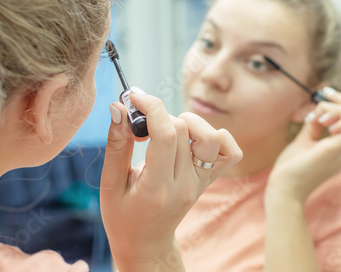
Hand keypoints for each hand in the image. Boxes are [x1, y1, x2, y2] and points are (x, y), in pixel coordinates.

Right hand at [100, 93, 241, 269]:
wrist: (146, 243)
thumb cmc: (122, 215)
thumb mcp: (110, 183)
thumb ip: (116, 145)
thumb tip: (119, 107)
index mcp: (157, 188)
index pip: (165, 135)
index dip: (151, 107)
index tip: (134, 97)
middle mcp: (185, 185)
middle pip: (184, 130)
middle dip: (159, 115)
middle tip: (140, 125)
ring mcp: (201, 183)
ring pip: (211, 136)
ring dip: (187, 123)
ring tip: (166, 132)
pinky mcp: (208, 180)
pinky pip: (230, 152)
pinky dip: (216, 137)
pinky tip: (192, 139)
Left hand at [266, 87, 340, 203]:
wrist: (284, 188)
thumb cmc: (292, 168)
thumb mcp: (304, 141)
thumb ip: (313, 128)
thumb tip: (317, 113)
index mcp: (340, 149)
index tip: (324, 93)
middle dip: (340, 103)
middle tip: (320, 102)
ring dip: (338, 111)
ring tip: (319, 118)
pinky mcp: (336, 152)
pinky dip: (340, 120)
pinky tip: (323, 123)